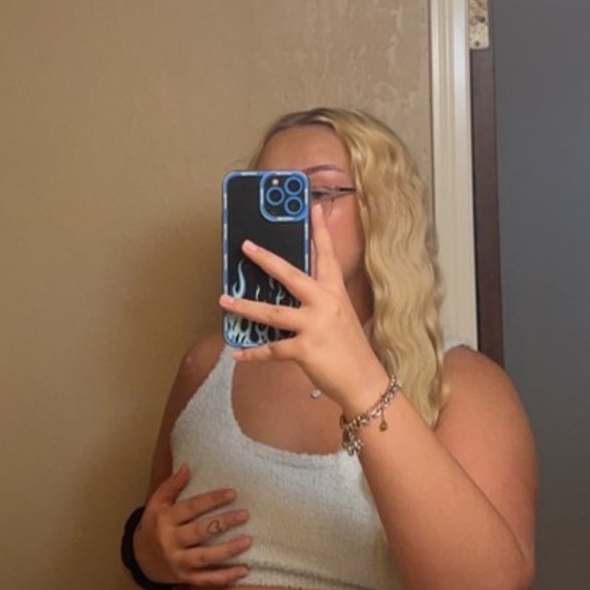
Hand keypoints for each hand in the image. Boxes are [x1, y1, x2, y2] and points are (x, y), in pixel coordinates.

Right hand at [133, 464, 250, 588]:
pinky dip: (225, 577)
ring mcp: (178, 562)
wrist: (141, 559)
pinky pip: (207, 579)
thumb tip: (187, 467)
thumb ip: (172, 486)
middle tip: (244, 514)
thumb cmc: (154, 525)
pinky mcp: (185, 577)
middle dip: (223, 523)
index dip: (212, 500)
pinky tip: (243, 570)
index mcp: (164, 519)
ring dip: (227, 550)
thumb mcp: (156, 504)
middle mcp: (170, 541)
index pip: (191, 508)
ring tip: (247, 541)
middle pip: (200, 532)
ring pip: (205, 557)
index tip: (233, 493)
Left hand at [219, 202, 388, 410]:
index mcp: (335, 292)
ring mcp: (315, 326)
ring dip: (245, 306)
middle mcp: (325, 304)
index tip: (313, 209)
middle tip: (246, 246)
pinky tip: (238, 353)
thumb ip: (319, 300)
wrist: (364, 381)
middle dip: (266, 260)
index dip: (320, 232)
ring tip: (224, 300)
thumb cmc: (349, 348)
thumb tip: (291, 290)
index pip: (327, 256)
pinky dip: (253, 353)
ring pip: (273, 312)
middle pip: (291, 275)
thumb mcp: (339, 316)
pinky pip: (272, 349)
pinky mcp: (306, 349)